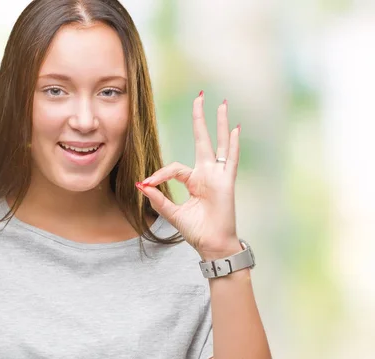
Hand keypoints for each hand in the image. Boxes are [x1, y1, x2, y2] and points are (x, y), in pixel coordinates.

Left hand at [136, 92, 241, 258]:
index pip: (174, 167)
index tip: (147, 183)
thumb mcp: (172, 213)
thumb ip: (158, 199)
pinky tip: (234, 127)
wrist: (211, 244)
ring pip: (219, 144)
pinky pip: (231, 159)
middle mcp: (207, 174)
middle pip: (202, 140)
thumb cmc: (196, 230)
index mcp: (194, 180)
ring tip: (220, 103)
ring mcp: (218, 176)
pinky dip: (233, 144)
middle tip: (199, 97)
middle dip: (200, 119)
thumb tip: (140, 184)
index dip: (160, 174)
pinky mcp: (226, 182)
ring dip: (219, 124)